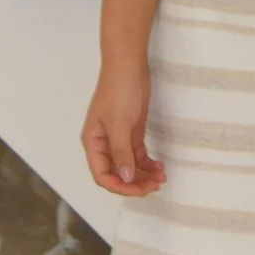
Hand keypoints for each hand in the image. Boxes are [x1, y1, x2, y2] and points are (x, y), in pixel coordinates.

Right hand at [84, 60, 163, 195]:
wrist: (129, 65)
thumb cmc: (119, 91)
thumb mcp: (119, 124)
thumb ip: (121, 153)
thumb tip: (126, 179)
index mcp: (93, 143)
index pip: (102, 175)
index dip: (120, 187)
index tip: (140, 189)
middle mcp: (104, 144)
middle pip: (117, 174)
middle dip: (135, 183)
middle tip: (156, 185)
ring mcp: (118, 138)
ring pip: (129, 166)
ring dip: (144, 175)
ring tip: (161, 178)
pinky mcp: (132, 132)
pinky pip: (138, 155)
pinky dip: (148, 163)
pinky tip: (159, 167)